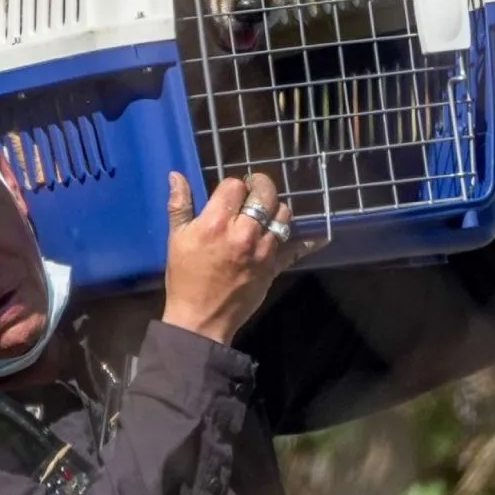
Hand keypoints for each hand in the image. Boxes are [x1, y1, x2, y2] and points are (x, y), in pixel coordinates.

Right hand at [161, 172, 324, 344]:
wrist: (201, 319)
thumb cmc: (185, 278)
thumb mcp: (176, 239)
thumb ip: (179, 205)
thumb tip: (176, 175)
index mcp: (217, 223)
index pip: (234, 186)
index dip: (233, 186)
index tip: (229, 193)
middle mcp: (244, 232)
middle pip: (265, 194)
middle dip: (260, 186)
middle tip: (254, 189)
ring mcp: (263, 250)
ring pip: (283, 215)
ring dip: (276, 208)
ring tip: (266, 212)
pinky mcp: (274, 266)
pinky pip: (296, 249)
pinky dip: (308, 242)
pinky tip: (318, 237)